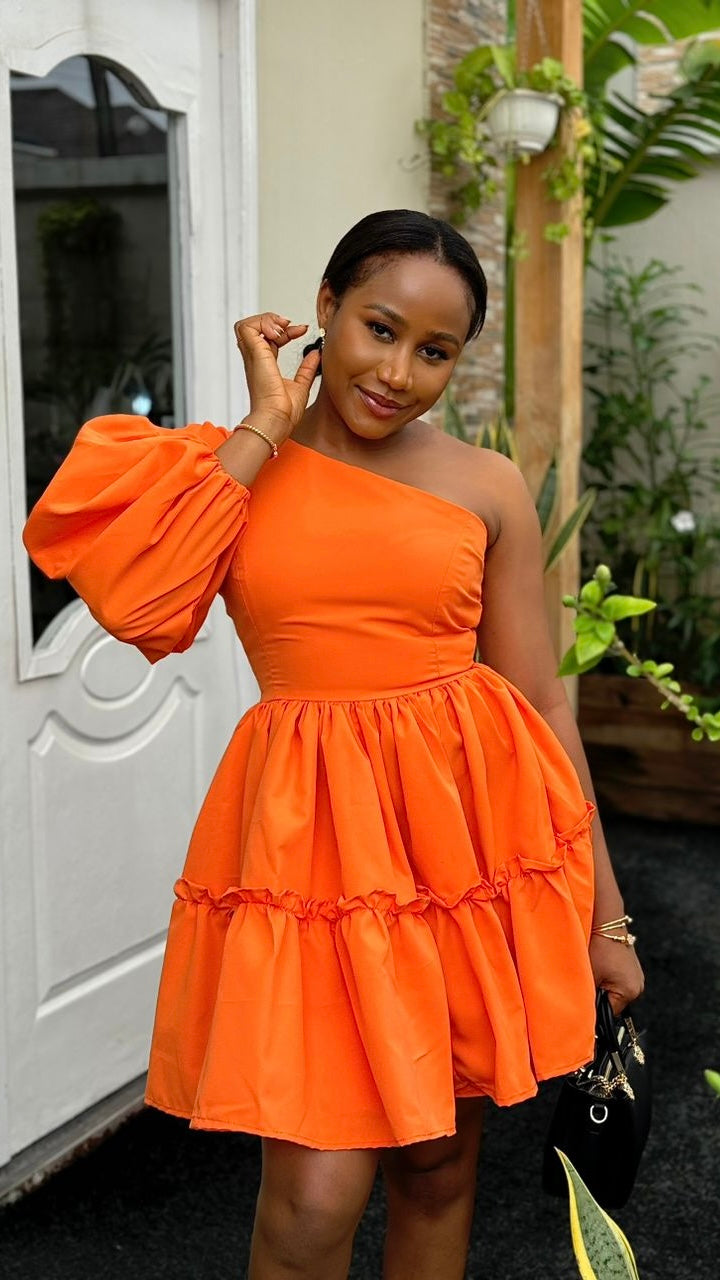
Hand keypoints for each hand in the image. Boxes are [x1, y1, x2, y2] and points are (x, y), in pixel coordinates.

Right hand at [233, 312, 321, 439]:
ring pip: (247, 324)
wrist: (277, 419)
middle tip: (291, 325)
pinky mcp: (254, 354)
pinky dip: (263, 323)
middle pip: (255, 327)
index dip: (287, 330)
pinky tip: (279, 332)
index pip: (271, 338)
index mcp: (265, 365)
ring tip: (283, 328)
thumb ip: (306, 369)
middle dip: (273, 319)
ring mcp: (253, 356)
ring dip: (266, 320)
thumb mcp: (301, 385)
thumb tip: (315, 354)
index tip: (302, 330)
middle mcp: (256, 359)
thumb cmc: (284, 412)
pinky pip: (247, 327)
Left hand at [589, 934, 644, 1015]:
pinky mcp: (632, 968)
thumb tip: (583, 1010)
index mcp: (629, 992)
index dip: (595, 1007)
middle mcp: (638, 986)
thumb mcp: (590, 976)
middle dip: (599, 996)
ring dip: (603, 986)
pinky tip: (601, 965)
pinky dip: (608, 977)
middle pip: (613, 1003)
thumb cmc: (599, 947)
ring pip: (614, 991)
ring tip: (596, 970)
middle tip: (589, 981)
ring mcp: (636, 977)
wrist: (607, 923)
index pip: (609, 1013)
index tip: (584, 998)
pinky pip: (618, 980)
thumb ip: (588, 997)